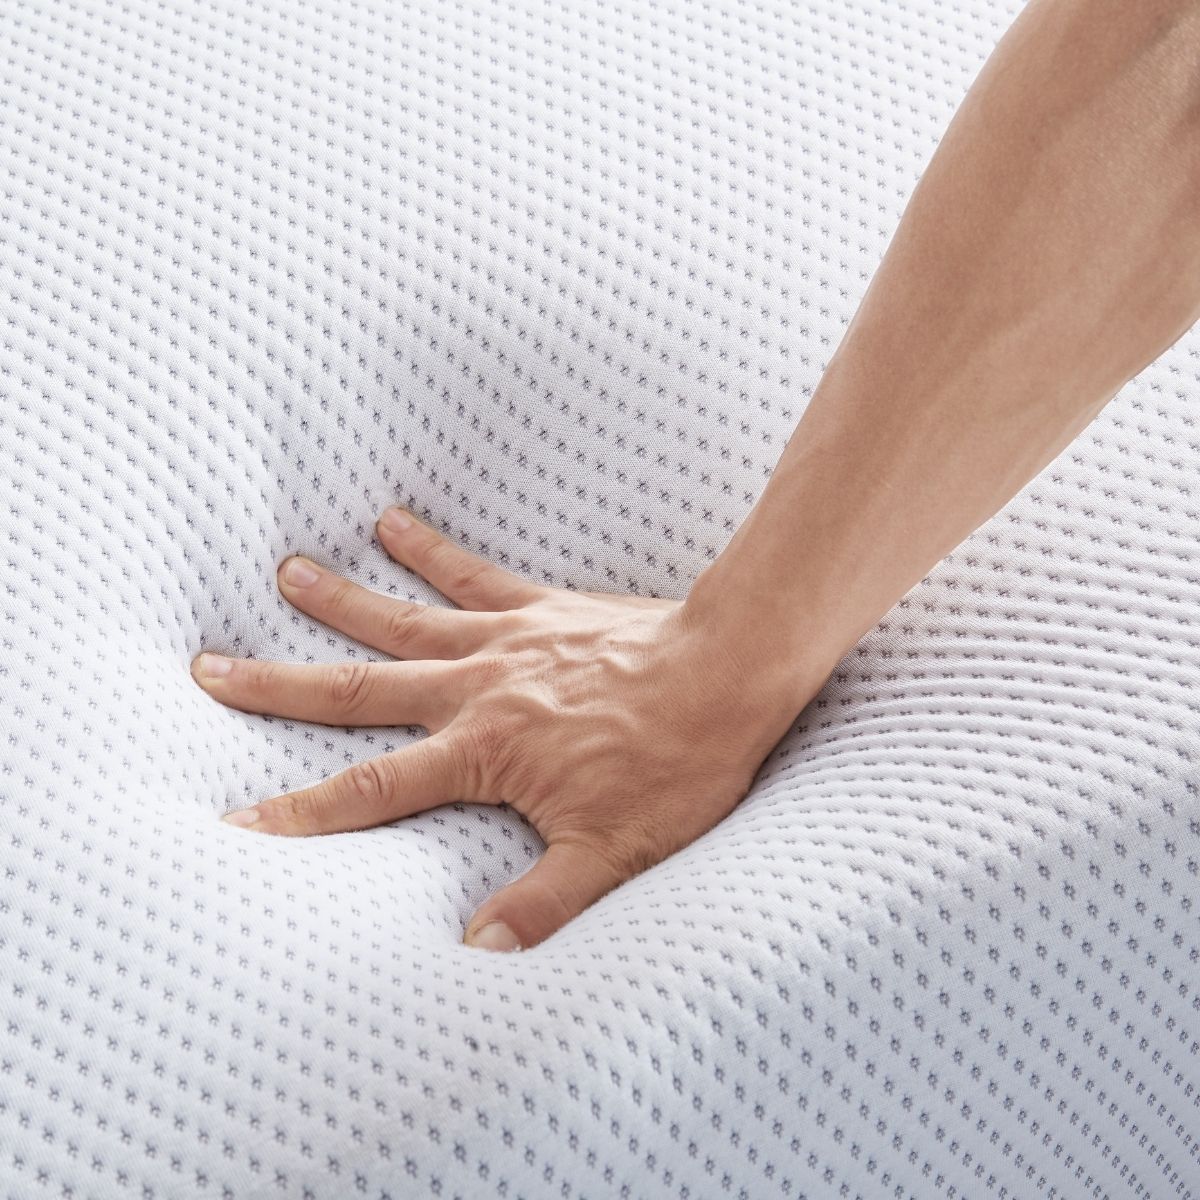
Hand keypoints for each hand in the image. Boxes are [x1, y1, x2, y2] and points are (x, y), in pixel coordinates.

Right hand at [190, 506, 811, 950]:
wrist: (730, 670)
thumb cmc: (677, 763)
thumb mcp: (614, 851)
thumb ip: (542, 904)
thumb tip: (478, 957)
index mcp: (482, 752)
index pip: (369, 790)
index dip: (297, 811)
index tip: (233, 819)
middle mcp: (476, 689)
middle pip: (356, 689)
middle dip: (278, 685)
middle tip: (210, 665)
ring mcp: (504, 640)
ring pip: (402, 620)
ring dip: (340, 600)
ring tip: (286, 572)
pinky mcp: (539, 609)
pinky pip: (473, 574)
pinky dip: (429, 549)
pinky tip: (391, 521)